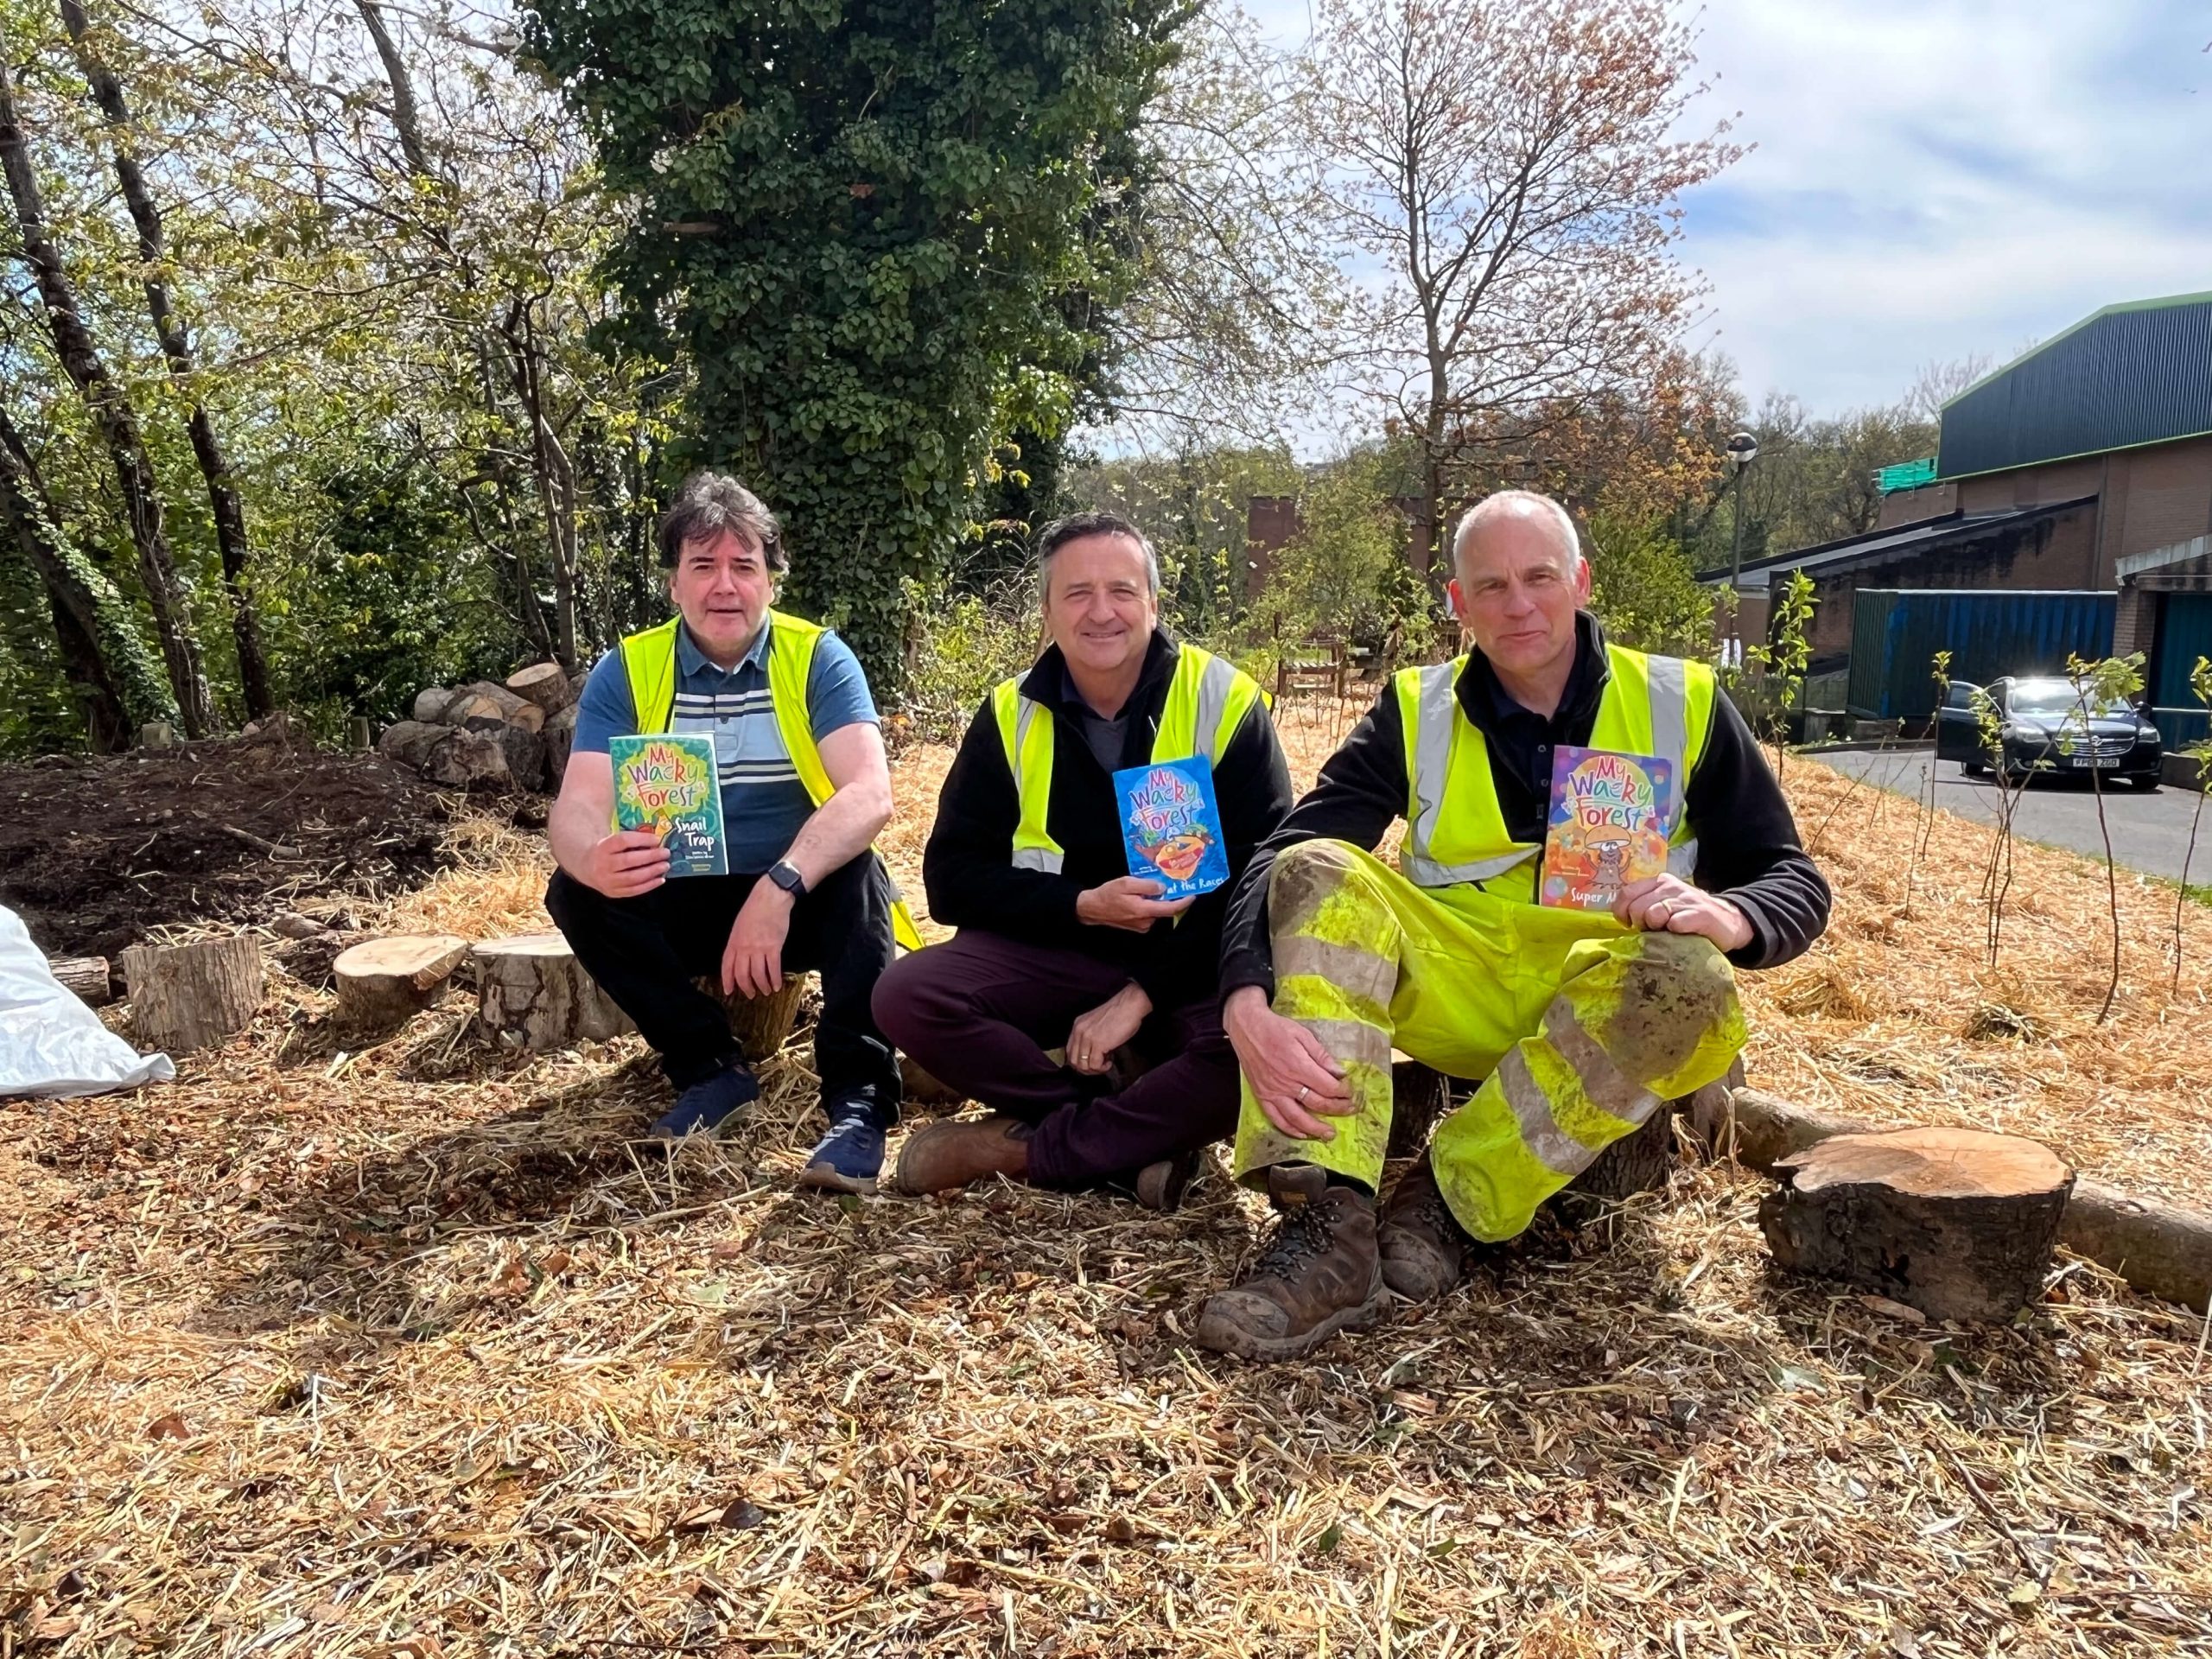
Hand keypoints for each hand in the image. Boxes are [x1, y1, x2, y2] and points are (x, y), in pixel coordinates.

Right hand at [582, 830, 670, 898]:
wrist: (586, 867)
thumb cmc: (606, 850)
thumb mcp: (611, 838)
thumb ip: (629, 834)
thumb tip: (652, 829)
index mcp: (602, 847)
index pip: (623, 841)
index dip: (642, 839)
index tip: (657, 839)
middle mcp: (603, 864)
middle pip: (629, 860)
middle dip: (651, 856)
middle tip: (666, 853)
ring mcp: (607, 880)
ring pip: (632, 877)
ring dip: (652, 872)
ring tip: (665, 865)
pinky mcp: (613, 892)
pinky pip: (633, 890)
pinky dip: (648, 885)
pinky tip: (660, 879)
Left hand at [721, 880, 793, 998]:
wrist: (770, 899)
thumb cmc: (755, 909)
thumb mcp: (739, 926)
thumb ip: (738, 942)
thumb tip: (740, 957)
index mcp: (734, 942)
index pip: (727, 967)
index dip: (728, 981)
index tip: (729, 992)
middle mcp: (744, 948)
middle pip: (742, 975)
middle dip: (746, 988)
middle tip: (751, 994)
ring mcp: (758, 949)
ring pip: (758, 975)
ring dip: (762, 986)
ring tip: (766, 991)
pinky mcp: (773, 947)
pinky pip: (773, 969)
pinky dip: (775, 979)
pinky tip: (777, 985)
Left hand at [1065, 983, 1151, 1073]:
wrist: (1129, 1005)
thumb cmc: (1119, 1013)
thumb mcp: (1097, 1023)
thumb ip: (1090, 1036)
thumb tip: (1092, 1053)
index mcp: (1078, 1025)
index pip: (1069, 1051)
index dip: (1079, 1062)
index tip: (1091, 1063)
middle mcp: (1079, 1031)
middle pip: (1073, 1061)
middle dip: (1086, 1069)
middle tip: (1098, 1067)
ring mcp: (1087, 1037)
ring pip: (1082, 1065)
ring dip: (1095, 1070)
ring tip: (1105, 1064)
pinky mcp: (1098, 1043)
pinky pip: (1095, 1065)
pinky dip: (1102, 1068)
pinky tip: (1110, 1062)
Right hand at [1075, 875, 1195, 932]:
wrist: (1091, 909)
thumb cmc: (1107, 894)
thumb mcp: (1126, 883)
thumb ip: (1146, 885)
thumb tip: (1163, 888)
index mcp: (1144, 910)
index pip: (1171, 908)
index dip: (1184, 902)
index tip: (1193, 894)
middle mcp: (1146, 921)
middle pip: (1165, 909)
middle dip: (1171, 898)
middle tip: (1174, 884)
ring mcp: (1142, 926)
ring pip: (1157, 911)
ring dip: (1158, 901)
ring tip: (1153, 887)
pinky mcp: (1137, 926)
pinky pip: (1149, 914)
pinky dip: (1150, 905)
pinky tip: (1143, 896)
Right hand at [1222, 986, 1355, 1140]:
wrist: (1247, 1028)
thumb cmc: (1276, 1028)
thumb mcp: (1303, 1034)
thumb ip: (1322, 1055)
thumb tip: (1340, 1073)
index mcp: (1299, 1066)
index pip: (1328, 1087)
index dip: (1342, 1092)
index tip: (1350, 1092)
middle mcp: (1286, 1083)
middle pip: (1317, 1103)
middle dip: (1337, 1109)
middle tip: (1349, 1110)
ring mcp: (1273, 1092)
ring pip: (1297, 1118)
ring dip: (1316, 1128)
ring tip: (1329, 1134)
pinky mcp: (1262, 1096)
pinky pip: (1276, 1119)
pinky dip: (1290, 1129)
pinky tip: (1302, 1134)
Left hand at [1612, 875, 1752, 951]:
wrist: (1730, 921)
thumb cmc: (1689, 916)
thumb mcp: (1665, 905)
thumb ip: (1644, 905)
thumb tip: (1622, 918)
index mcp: (1659, 882)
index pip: (1626, 893)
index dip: (1622, 912)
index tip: (1629, 924)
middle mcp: (1671, 886)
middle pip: (1637, 908)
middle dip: (1641, 924)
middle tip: (1655, 931)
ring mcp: (1686, 899)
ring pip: (1653, 914)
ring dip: (1657, 929)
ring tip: (1668, 932)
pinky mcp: (1701, 914)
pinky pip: (1676, 923)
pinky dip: (1675, 932)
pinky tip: (1681, 935)